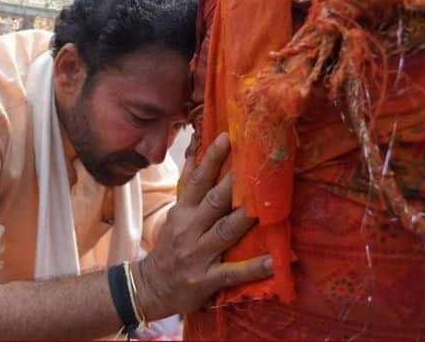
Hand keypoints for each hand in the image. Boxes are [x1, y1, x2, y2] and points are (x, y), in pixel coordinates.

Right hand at [134, 133, 272, 319]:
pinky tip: (273, 262)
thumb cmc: (169, 247)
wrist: (151, 286)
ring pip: (224, 232)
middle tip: (253, 162)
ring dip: (244, 219)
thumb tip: (195, 153)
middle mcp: (189, 230)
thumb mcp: (174, 215)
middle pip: (213, 201)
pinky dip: (252, 268)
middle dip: (232, 183)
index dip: (211, 159)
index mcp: (182, 212)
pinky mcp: (205, 279)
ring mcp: (197, 255)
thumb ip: (188, 187)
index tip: (226, 137)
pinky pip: (231, 273)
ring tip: (264, 208)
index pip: (197, 181)